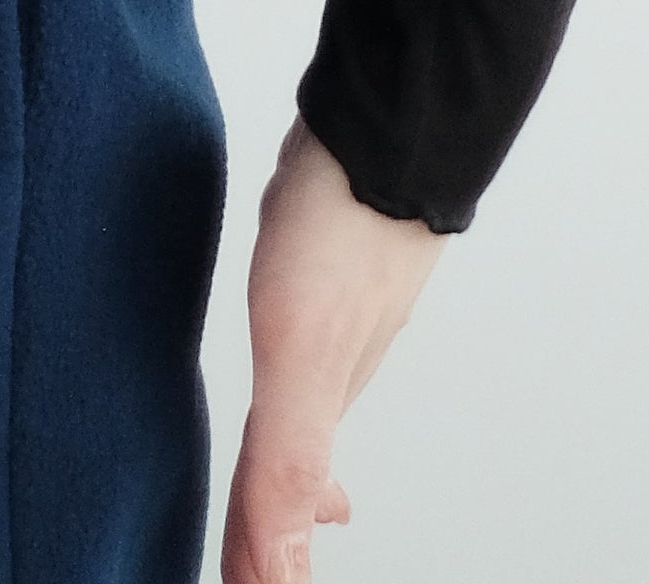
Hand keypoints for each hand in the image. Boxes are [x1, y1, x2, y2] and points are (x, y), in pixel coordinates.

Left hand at [219, 120, 443, 583]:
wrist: (390, 112)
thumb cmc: (349, 226)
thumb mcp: (301, 352)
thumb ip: (291, 461)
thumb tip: (277, 574)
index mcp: (322, 397)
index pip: (279, 499)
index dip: (262, 557)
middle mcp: (334, 361)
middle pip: (295, 465)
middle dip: (281, 524)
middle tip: (259, 565)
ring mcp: (337, 306)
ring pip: (307, 408)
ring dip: (295, 463)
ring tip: (296, 503)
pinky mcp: (328, 251)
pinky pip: (305, 341)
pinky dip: (301, 381)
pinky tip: (300, 347)